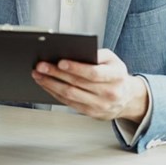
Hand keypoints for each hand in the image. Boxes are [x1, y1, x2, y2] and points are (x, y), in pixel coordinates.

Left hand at [31, 48, 148, 121]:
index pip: (93, 73)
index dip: (76, 68)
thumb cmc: (115, 74)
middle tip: (41, 66)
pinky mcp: (90, 113)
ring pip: (70, 95)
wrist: (127, 98)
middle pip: (77, 84)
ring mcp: (100, 105)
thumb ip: (96, 54)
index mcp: (116, 76)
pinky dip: (54, 93)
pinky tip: (46, 84)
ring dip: (51, 84)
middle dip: (56, 74)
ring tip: (38, 74)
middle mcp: (109, 93)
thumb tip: (73, 52)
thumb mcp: (112, 59)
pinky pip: (69, 103)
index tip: (60, 62)